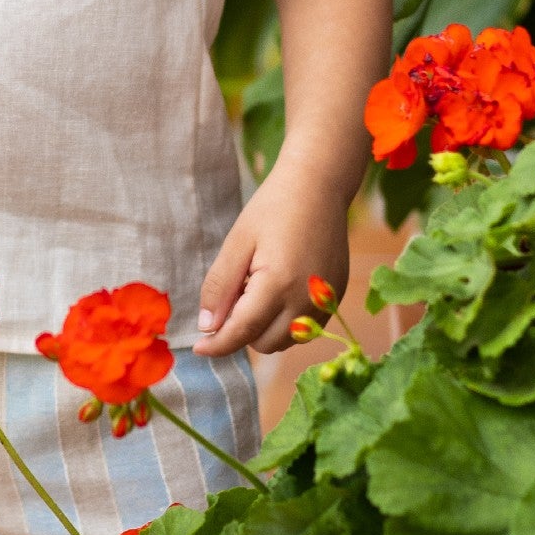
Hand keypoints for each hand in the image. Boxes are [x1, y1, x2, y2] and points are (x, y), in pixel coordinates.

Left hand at [193, 162, 349, 356]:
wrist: (318, 186)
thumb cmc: (272, 208)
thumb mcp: (237, 243)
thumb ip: (220, 287)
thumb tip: (207, 327)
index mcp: (279, 285)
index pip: (243, 332)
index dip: (218, 344)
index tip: (198, 348)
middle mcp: (306, 300)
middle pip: (265, 344)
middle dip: (243, 331)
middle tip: (236, 291)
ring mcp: (325, 300)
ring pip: (287, 340)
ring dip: (265, 329)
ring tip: (259, 286)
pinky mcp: (336, 296)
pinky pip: (306, 327)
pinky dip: (287, 320)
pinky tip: (279, 287)